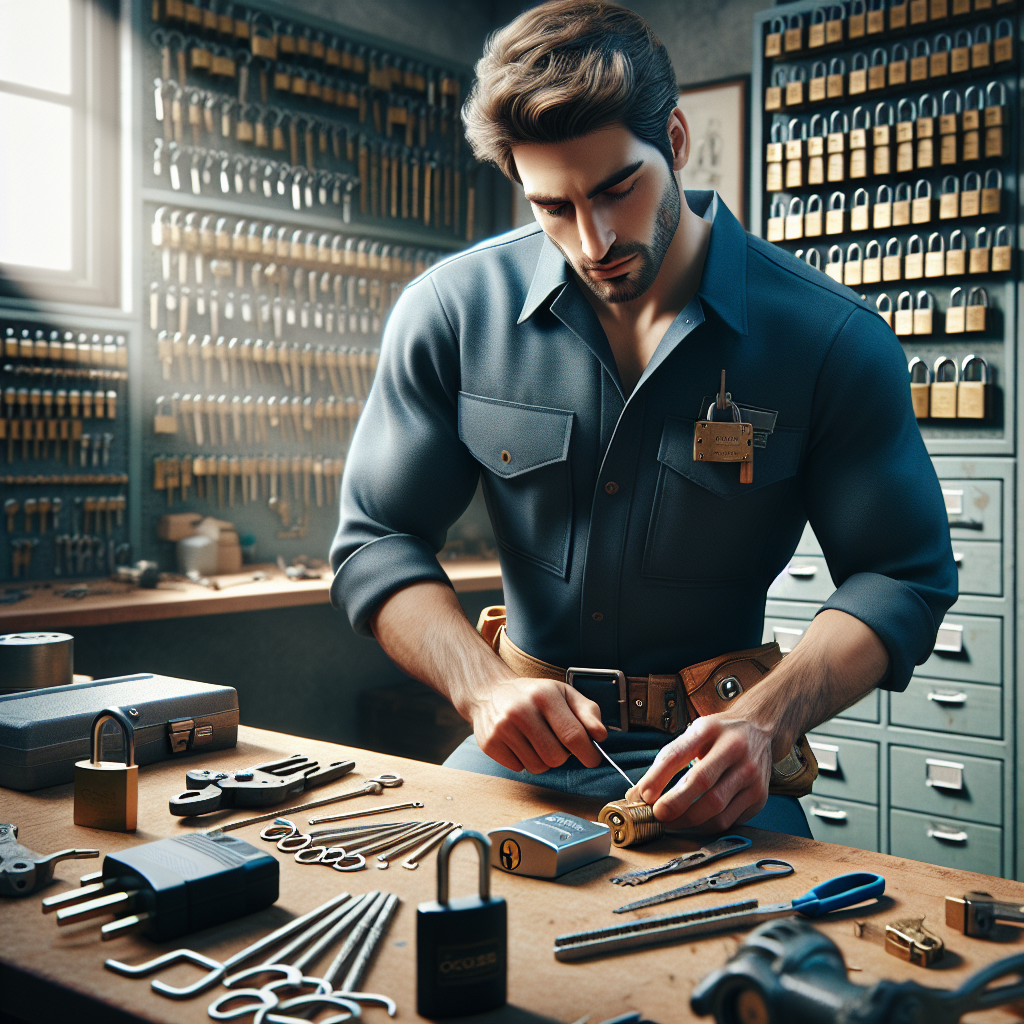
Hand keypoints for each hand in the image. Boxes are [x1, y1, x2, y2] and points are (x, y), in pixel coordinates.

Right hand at [466, 676, 607, 773]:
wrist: (489, 690)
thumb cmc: (534, 694)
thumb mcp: (563, 693)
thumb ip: (587, 711)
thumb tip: (600, 736)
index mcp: (544, 696)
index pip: (573, 735)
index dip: (588, 753)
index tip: (593, 759)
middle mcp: (521, 711)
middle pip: (556, 757)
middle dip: (563, 755)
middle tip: (557, 742)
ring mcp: (502, 728)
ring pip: (538, 766)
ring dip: (543, 759)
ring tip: (537, 740)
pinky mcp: (489, 743)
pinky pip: (519, 768)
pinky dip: (524, 761)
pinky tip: (520, 743)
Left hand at [635, 712, 773, 832]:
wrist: (759, 729)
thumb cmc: (720, 734)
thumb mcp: (694, 733)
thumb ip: (668, 759)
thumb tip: (639, 792)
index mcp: (710, 729)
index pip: (679, 753)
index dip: (658, 776)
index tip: (643, 794)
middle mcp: (735, 750)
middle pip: (702, 782)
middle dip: (675, 803)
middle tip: (656, 815)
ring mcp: (751, 775)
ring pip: (716, 808)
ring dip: (688, 820)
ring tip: (671, 822)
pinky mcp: (759, 797)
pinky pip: (729, 820)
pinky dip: (707, 826)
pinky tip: (694, 822)